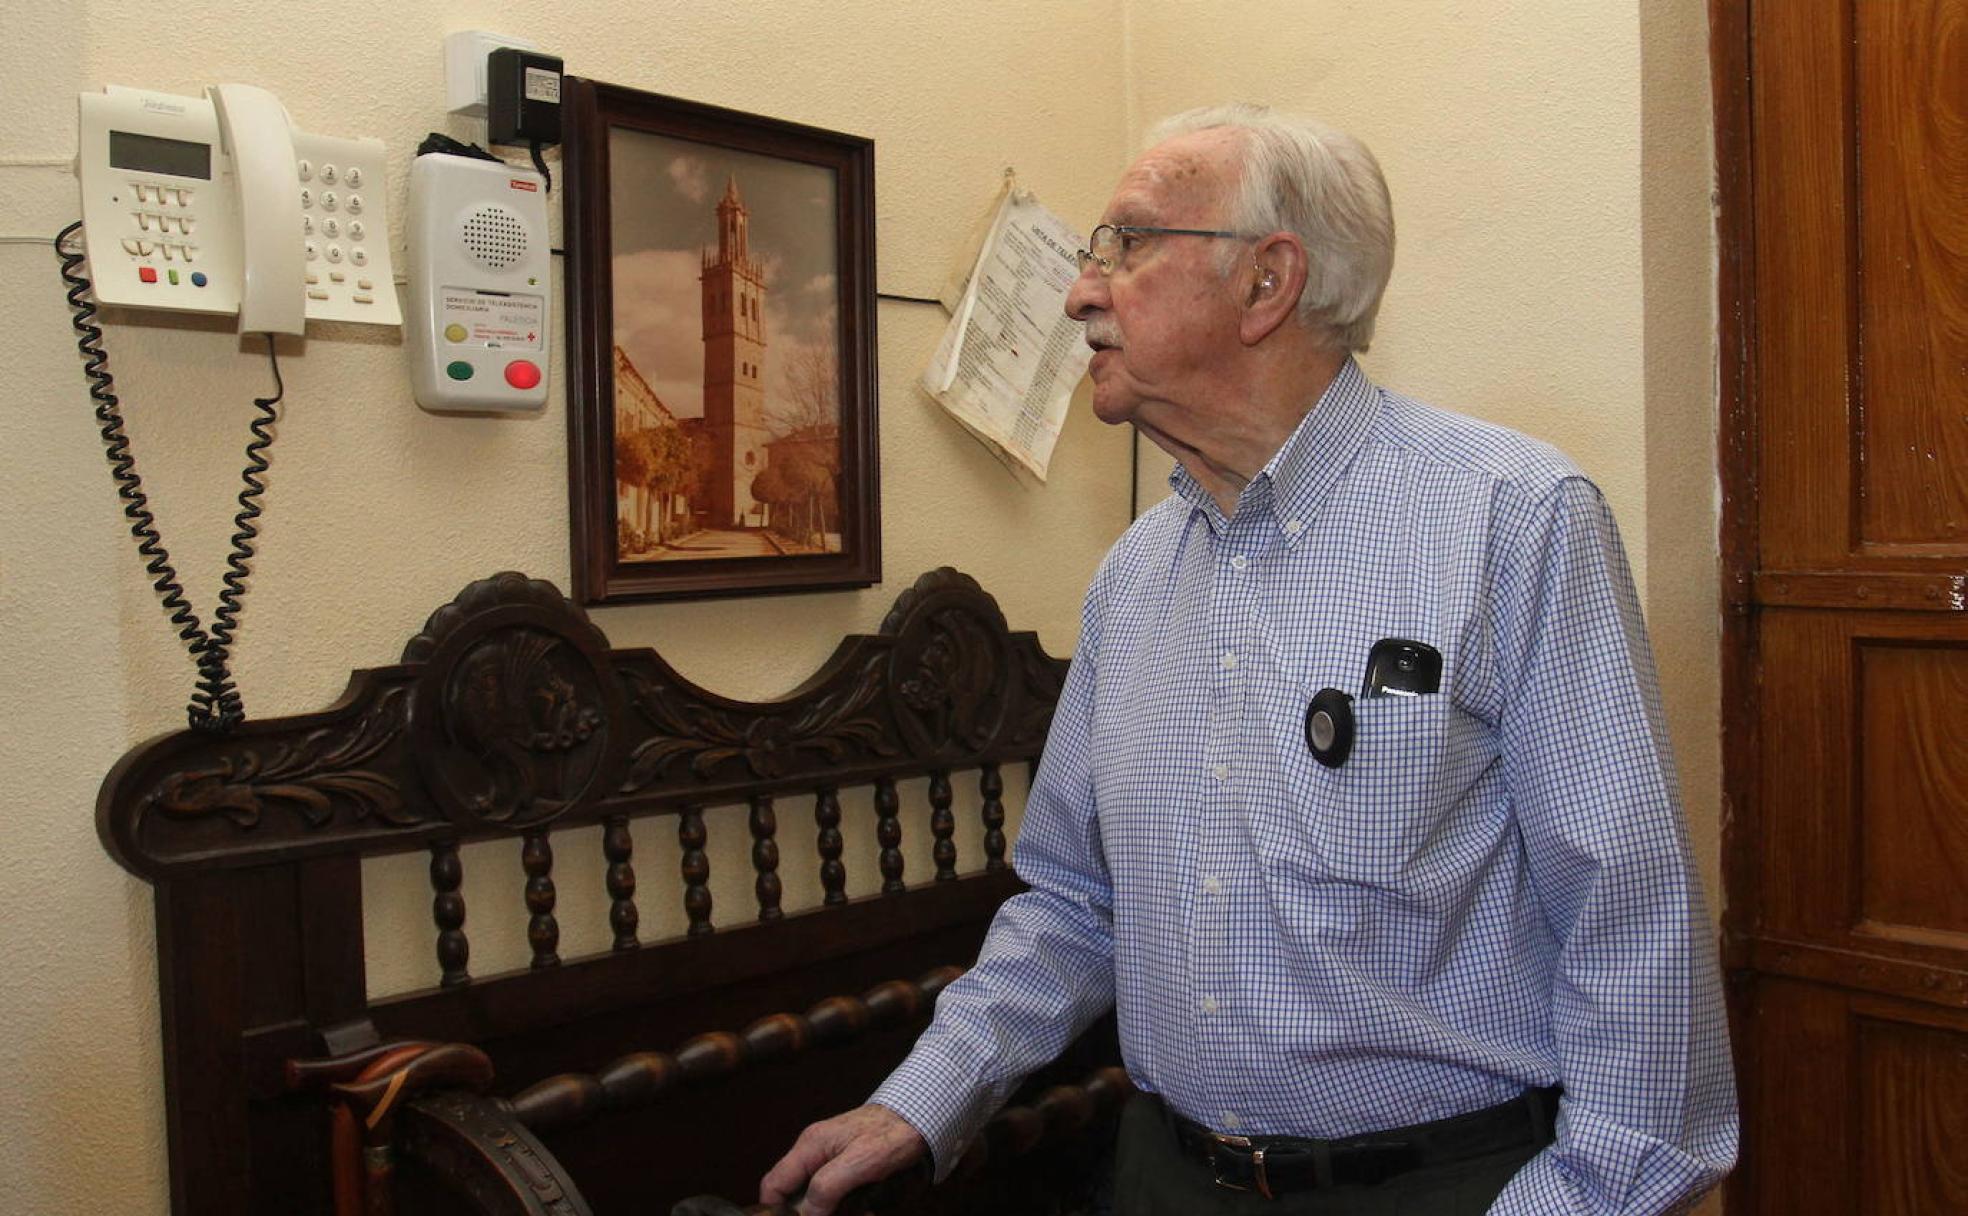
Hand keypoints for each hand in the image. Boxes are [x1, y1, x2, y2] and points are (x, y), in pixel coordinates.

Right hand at [759, 1104, 927, 1215]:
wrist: (918, 1117)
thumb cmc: (893, 1133)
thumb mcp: (860, 1162)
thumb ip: (828, 1186)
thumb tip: (806, 1212)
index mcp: (810, 1147)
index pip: (773, 1185)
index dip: (777, 1210)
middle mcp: (813, 1152)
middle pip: (793, 1194)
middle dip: (811, 1213)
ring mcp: (828, 1157)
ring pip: (815, 1197)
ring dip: (832, 1212)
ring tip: (861, 1213)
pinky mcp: (844, 1164)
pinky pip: (834, 1192)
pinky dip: (845, 1206)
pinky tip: (865, 1210)